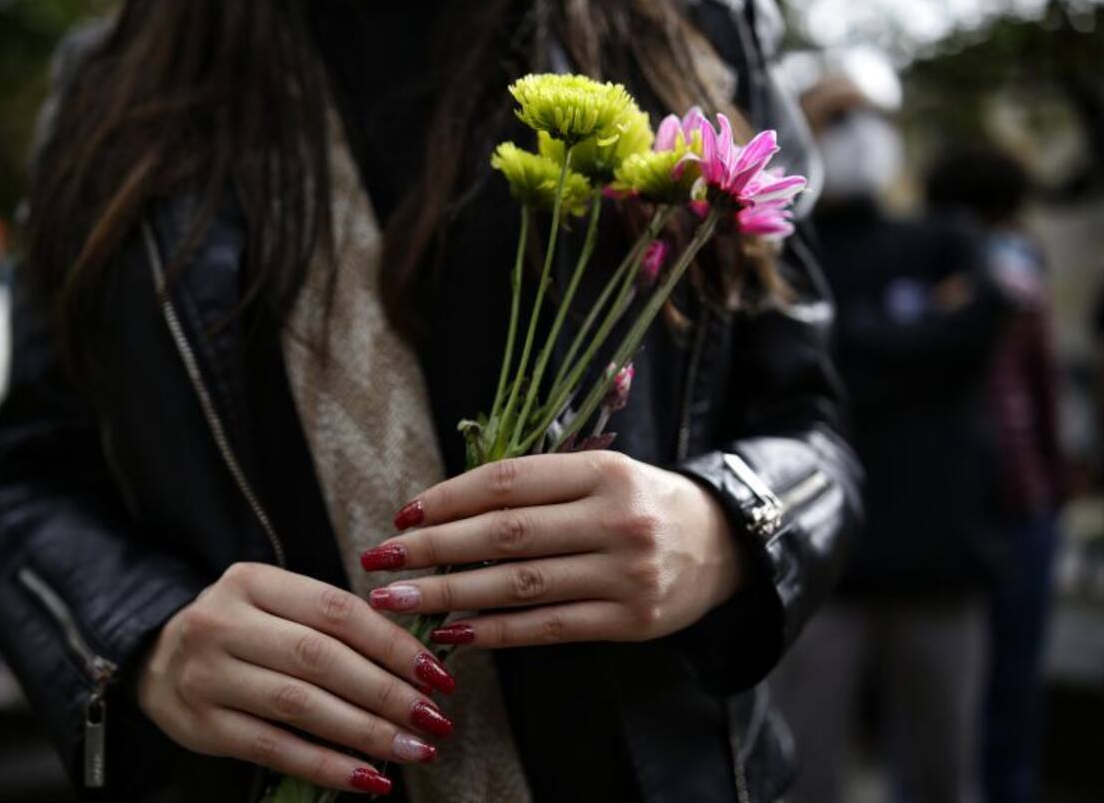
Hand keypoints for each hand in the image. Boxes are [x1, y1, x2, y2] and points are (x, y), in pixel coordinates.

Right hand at [138, 563, 455, 794]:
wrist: (153, 656)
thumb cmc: (240, 628)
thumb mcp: (276, 602)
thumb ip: (333, 620)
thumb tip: (414, 655)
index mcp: (253, 582)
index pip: (337, 611)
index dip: (392, 643)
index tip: (435, 672)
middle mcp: (225, 624)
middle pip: (321, 659)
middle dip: (387, 692)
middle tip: (432, 716)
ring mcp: (208, 677)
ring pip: (301, 706)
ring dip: (366, 731)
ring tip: (413, 748)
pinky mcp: (201, 727)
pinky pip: (274, 749)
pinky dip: (327, 766)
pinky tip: (368, 778)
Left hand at [361, 451, 745, 646]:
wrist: (722, 545)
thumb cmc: (643, 502)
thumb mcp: (602, 472)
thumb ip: (538, 485)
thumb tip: (446, 509)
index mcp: (603, 470)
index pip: (509, 482)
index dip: (449, 498)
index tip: (404, 515)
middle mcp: (615, 520)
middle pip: (506, 534)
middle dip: (434, 549)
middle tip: (381, 561)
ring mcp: (626, 574)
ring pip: (520, 585)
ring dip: (450, 595)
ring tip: (399, 600)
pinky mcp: (630, 620)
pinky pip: (549, 627)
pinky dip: (496, 631)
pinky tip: (454, 632)